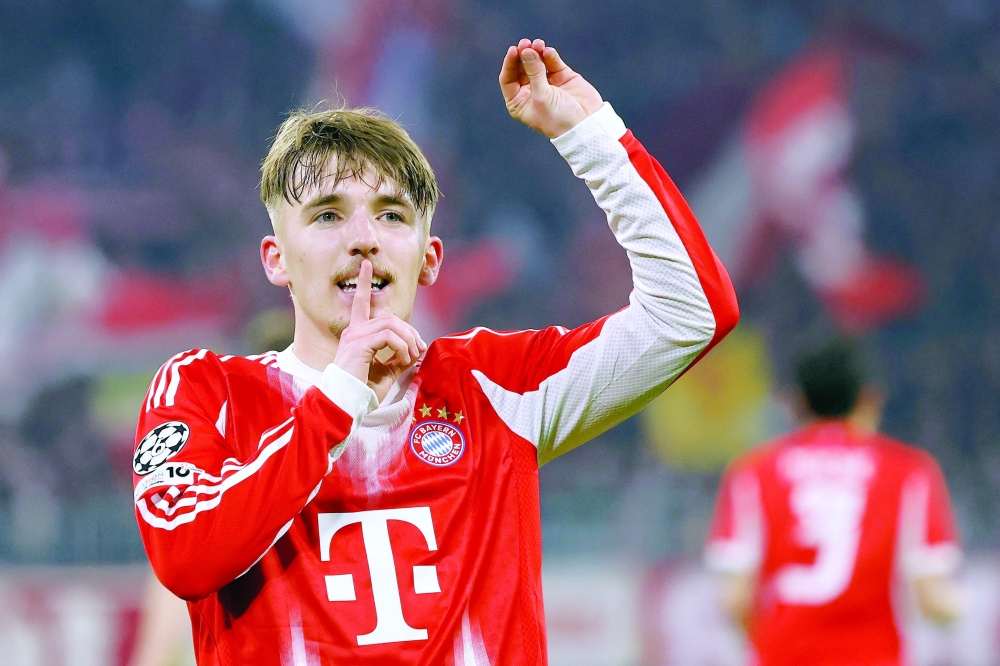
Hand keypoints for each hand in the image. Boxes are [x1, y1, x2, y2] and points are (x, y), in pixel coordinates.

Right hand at [333, 259, 425, 385]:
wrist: (345, 405)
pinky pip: (388, 336)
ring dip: (408, 339)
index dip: (363, 283)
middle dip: (409, 330)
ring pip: (390, 323)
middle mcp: (353, 331)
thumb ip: (398, 360)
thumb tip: (416, 352)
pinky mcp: (359, 344)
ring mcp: (354, 336)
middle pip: (388, 316)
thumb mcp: (385, 373)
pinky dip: (401, 346)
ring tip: (411, 356)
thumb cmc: (362, 392)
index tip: (366, 265)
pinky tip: (403, 359)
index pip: (361, 303)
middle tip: (419, 349)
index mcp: (356, 335)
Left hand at [499, 38, 603, 137]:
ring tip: (538, 44)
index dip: (510, 64)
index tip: (514, 50)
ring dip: (536, 52)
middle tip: (526, 43)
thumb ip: (534, 72)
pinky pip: (552, 62)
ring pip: (537, 62)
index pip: (508, 79)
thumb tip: (526, 50)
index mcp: (519, 102)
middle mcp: (530, 91)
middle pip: (521, 68)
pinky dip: (550, 55)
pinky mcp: (561, 76)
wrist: (586, 124)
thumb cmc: (559, 119)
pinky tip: (548, 51)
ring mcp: (546, 83)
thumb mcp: (542, 96)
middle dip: (523, 55)